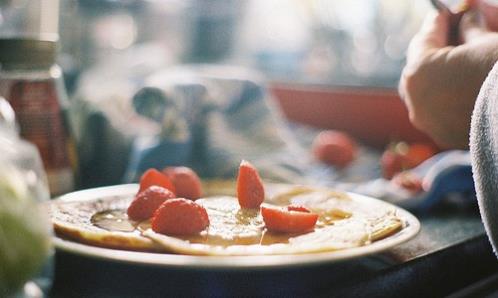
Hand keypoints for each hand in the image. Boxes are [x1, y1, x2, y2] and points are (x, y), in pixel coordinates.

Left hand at [399, 8, 497, 148]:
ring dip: (440, 74)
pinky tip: (466, 87)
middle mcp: (415, 100)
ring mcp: (428, 122)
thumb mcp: (487, 43)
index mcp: (418, 72)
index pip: (424, 38)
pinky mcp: (444, 136)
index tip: (447, 13)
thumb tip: (467, 19)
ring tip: (462, 62)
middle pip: (420, 66)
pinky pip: (439, 111)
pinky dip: (449, 97)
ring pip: (427, 91)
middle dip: (436, 49)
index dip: (439, 22)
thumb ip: (470, 29)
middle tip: (454, 34)